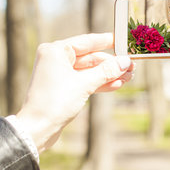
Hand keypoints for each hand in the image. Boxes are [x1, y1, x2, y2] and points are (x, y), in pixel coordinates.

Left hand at [16, 33, 134, 152]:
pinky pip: (86, 80)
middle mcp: (57, 59)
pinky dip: (101, 82)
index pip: (87, 41)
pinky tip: (117, 84)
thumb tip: (125, 61)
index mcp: (56, 51)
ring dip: (109, 74)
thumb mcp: (84, 84)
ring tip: (128, 77)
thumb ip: (106, 71)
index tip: (124, 41)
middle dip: (112, 63)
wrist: (38, 128)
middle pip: (91, 57)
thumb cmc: (55, 102)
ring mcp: (60, 74)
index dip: (108, 41)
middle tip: (131, 66)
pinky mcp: (65, 87)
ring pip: (91, 70)